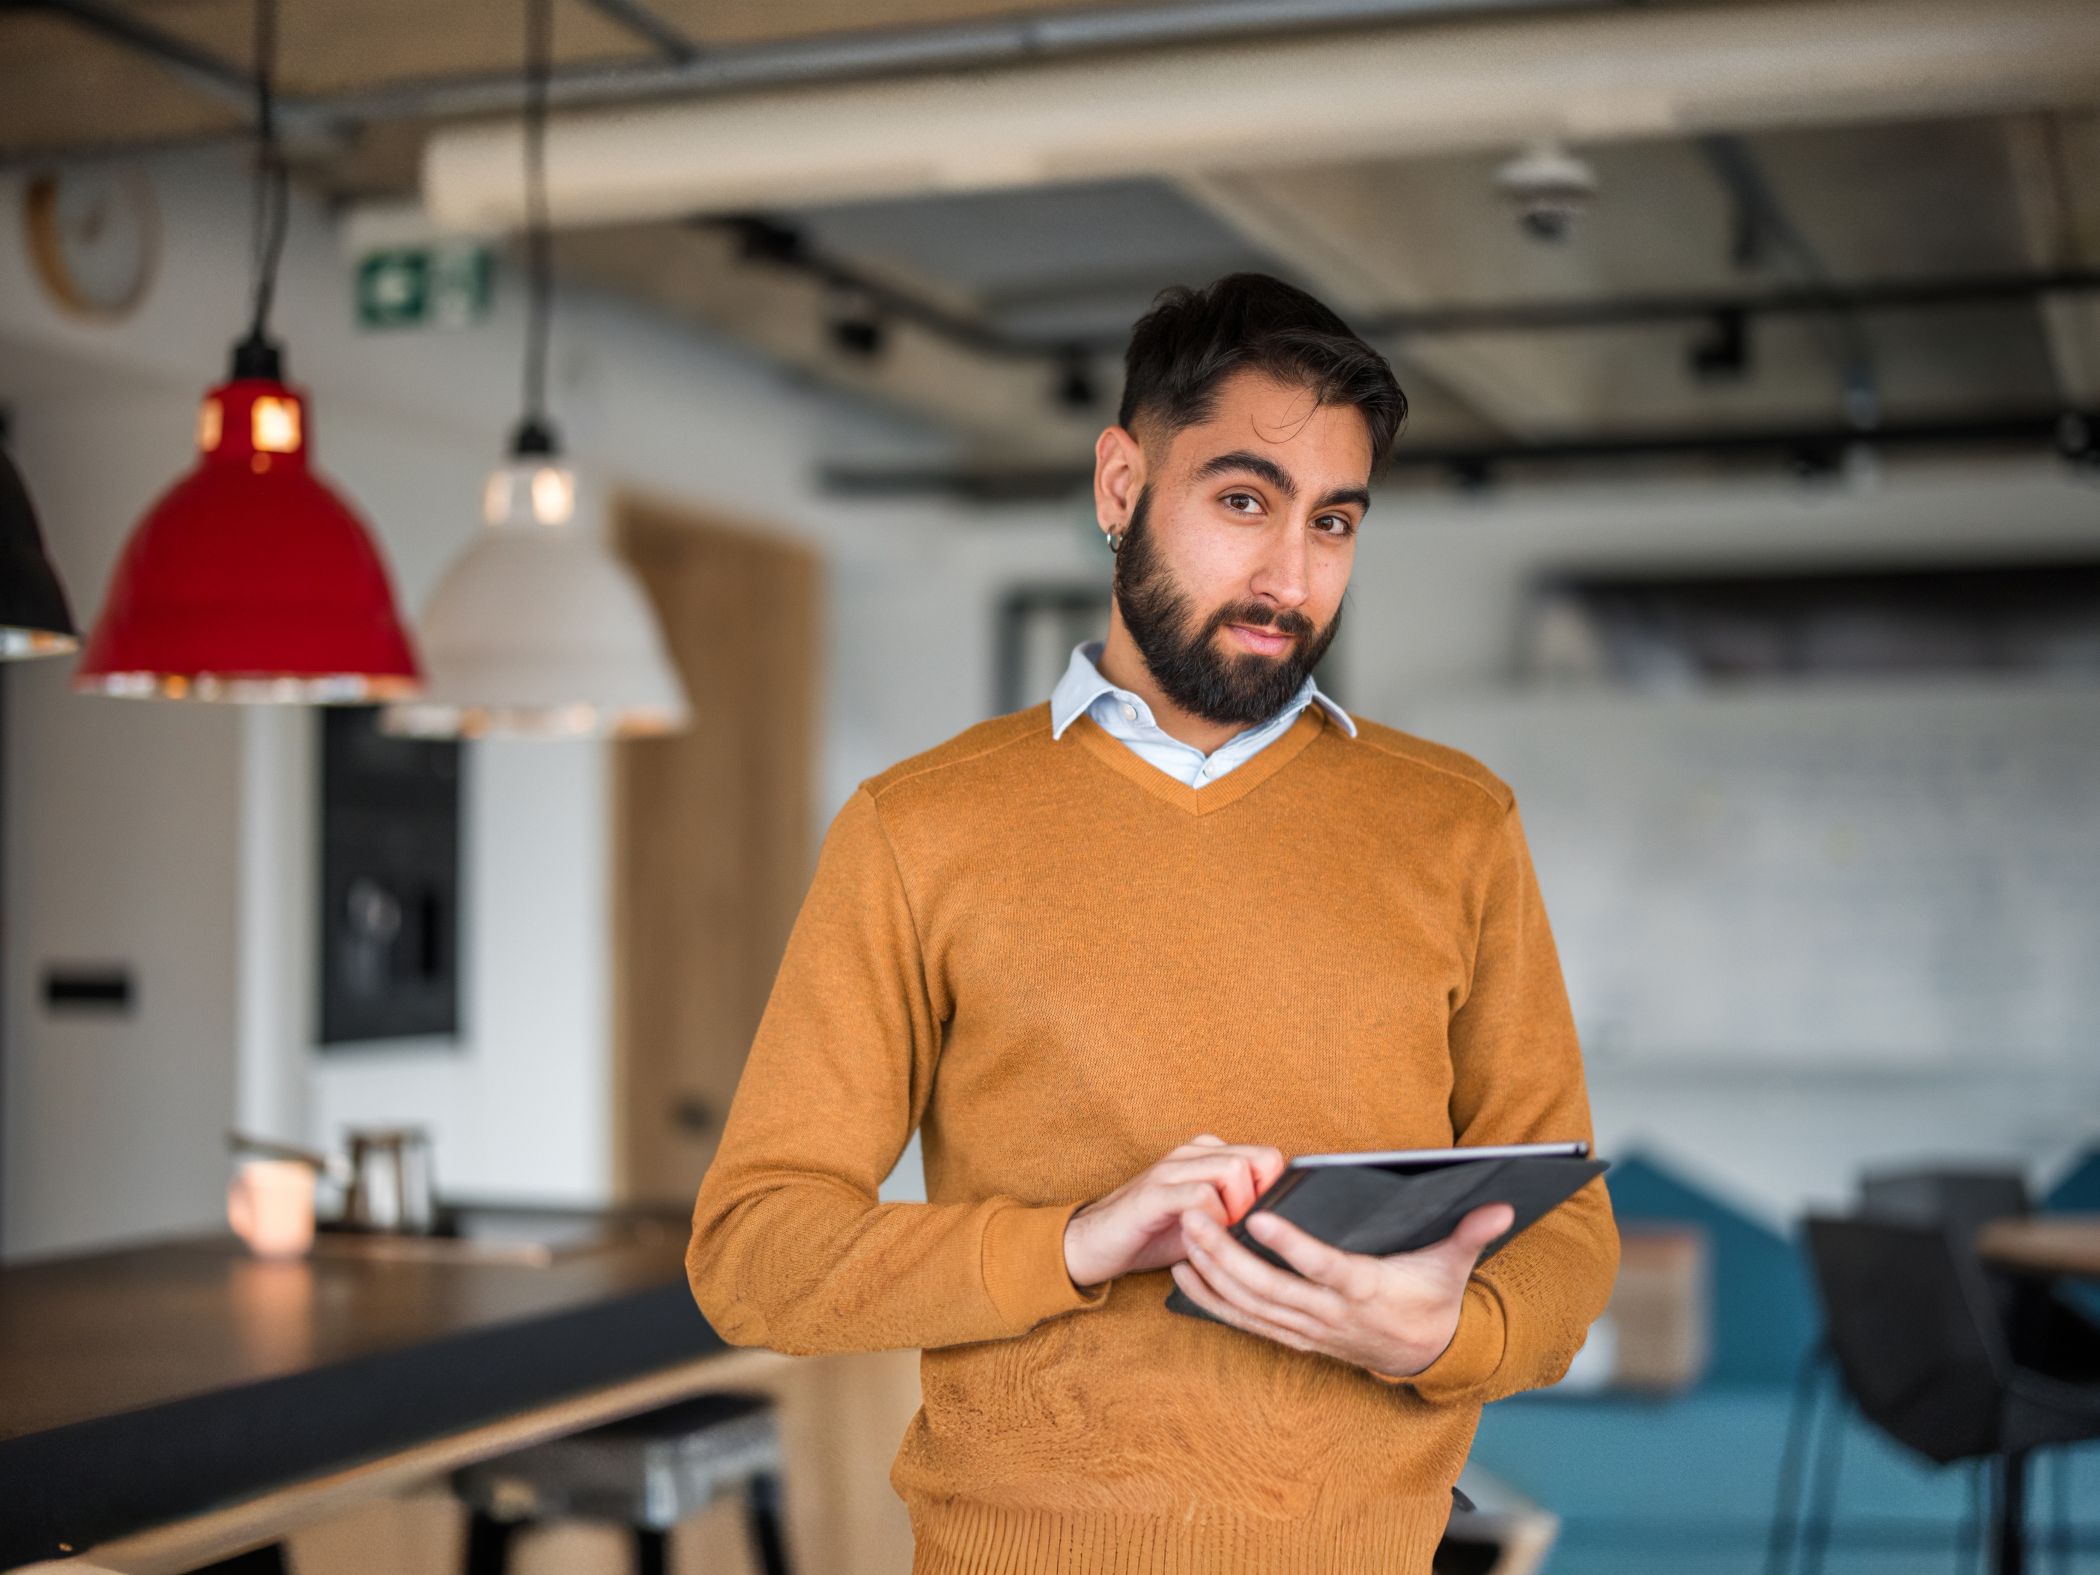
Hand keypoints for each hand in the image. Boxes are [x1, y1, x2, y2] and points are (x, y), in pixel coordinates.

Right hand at [1063, 1133, 1286, 1288]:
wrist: (1094, 1243)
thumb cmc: (1154, 1234)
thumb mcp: (1205, 1221)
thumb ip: (1236, 1212)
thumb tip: (1280, 1225)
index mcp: (1207, 1154)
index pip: (1266, 1157)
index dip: (1273, 1193)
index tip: (1259, 1224)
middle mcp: (1191, 1153)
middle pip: (1257, 1160)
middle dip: (1260, 1203)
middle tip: (1242, 1231)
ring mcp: (1170, 1169)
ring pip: (1233, 1171)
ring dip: (1238, 1211)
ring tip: (1223, 1234)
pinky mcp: (1153, 1194)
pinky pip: (1201, 1196)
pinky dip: (1213, 1221)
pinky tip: (1201, 1238)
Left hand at [1169, 1200, 1515, 1378]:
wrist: (1425, 1356)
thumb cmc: (1433, 1298)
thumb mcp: (1454, 1265)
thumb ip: (1471, 1233)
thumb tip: (1502, 1204)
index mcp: (1367, 1290)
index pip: (1324, 1268)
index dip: (1292, 1245)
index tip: (1259, 1217)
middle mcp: (1331, 1315)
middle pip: (1271, 1288)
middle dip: (1227, 1253)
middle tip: (1196, 1214)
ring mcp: (1308, 1329)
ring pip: (1250, 1304)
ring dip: (1211, 1270)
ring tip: (1183, 1232)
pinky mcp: (1293, 1336)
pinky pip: (1244, 1320)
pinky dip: (1211, 1298)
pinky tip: (1183, 1271)